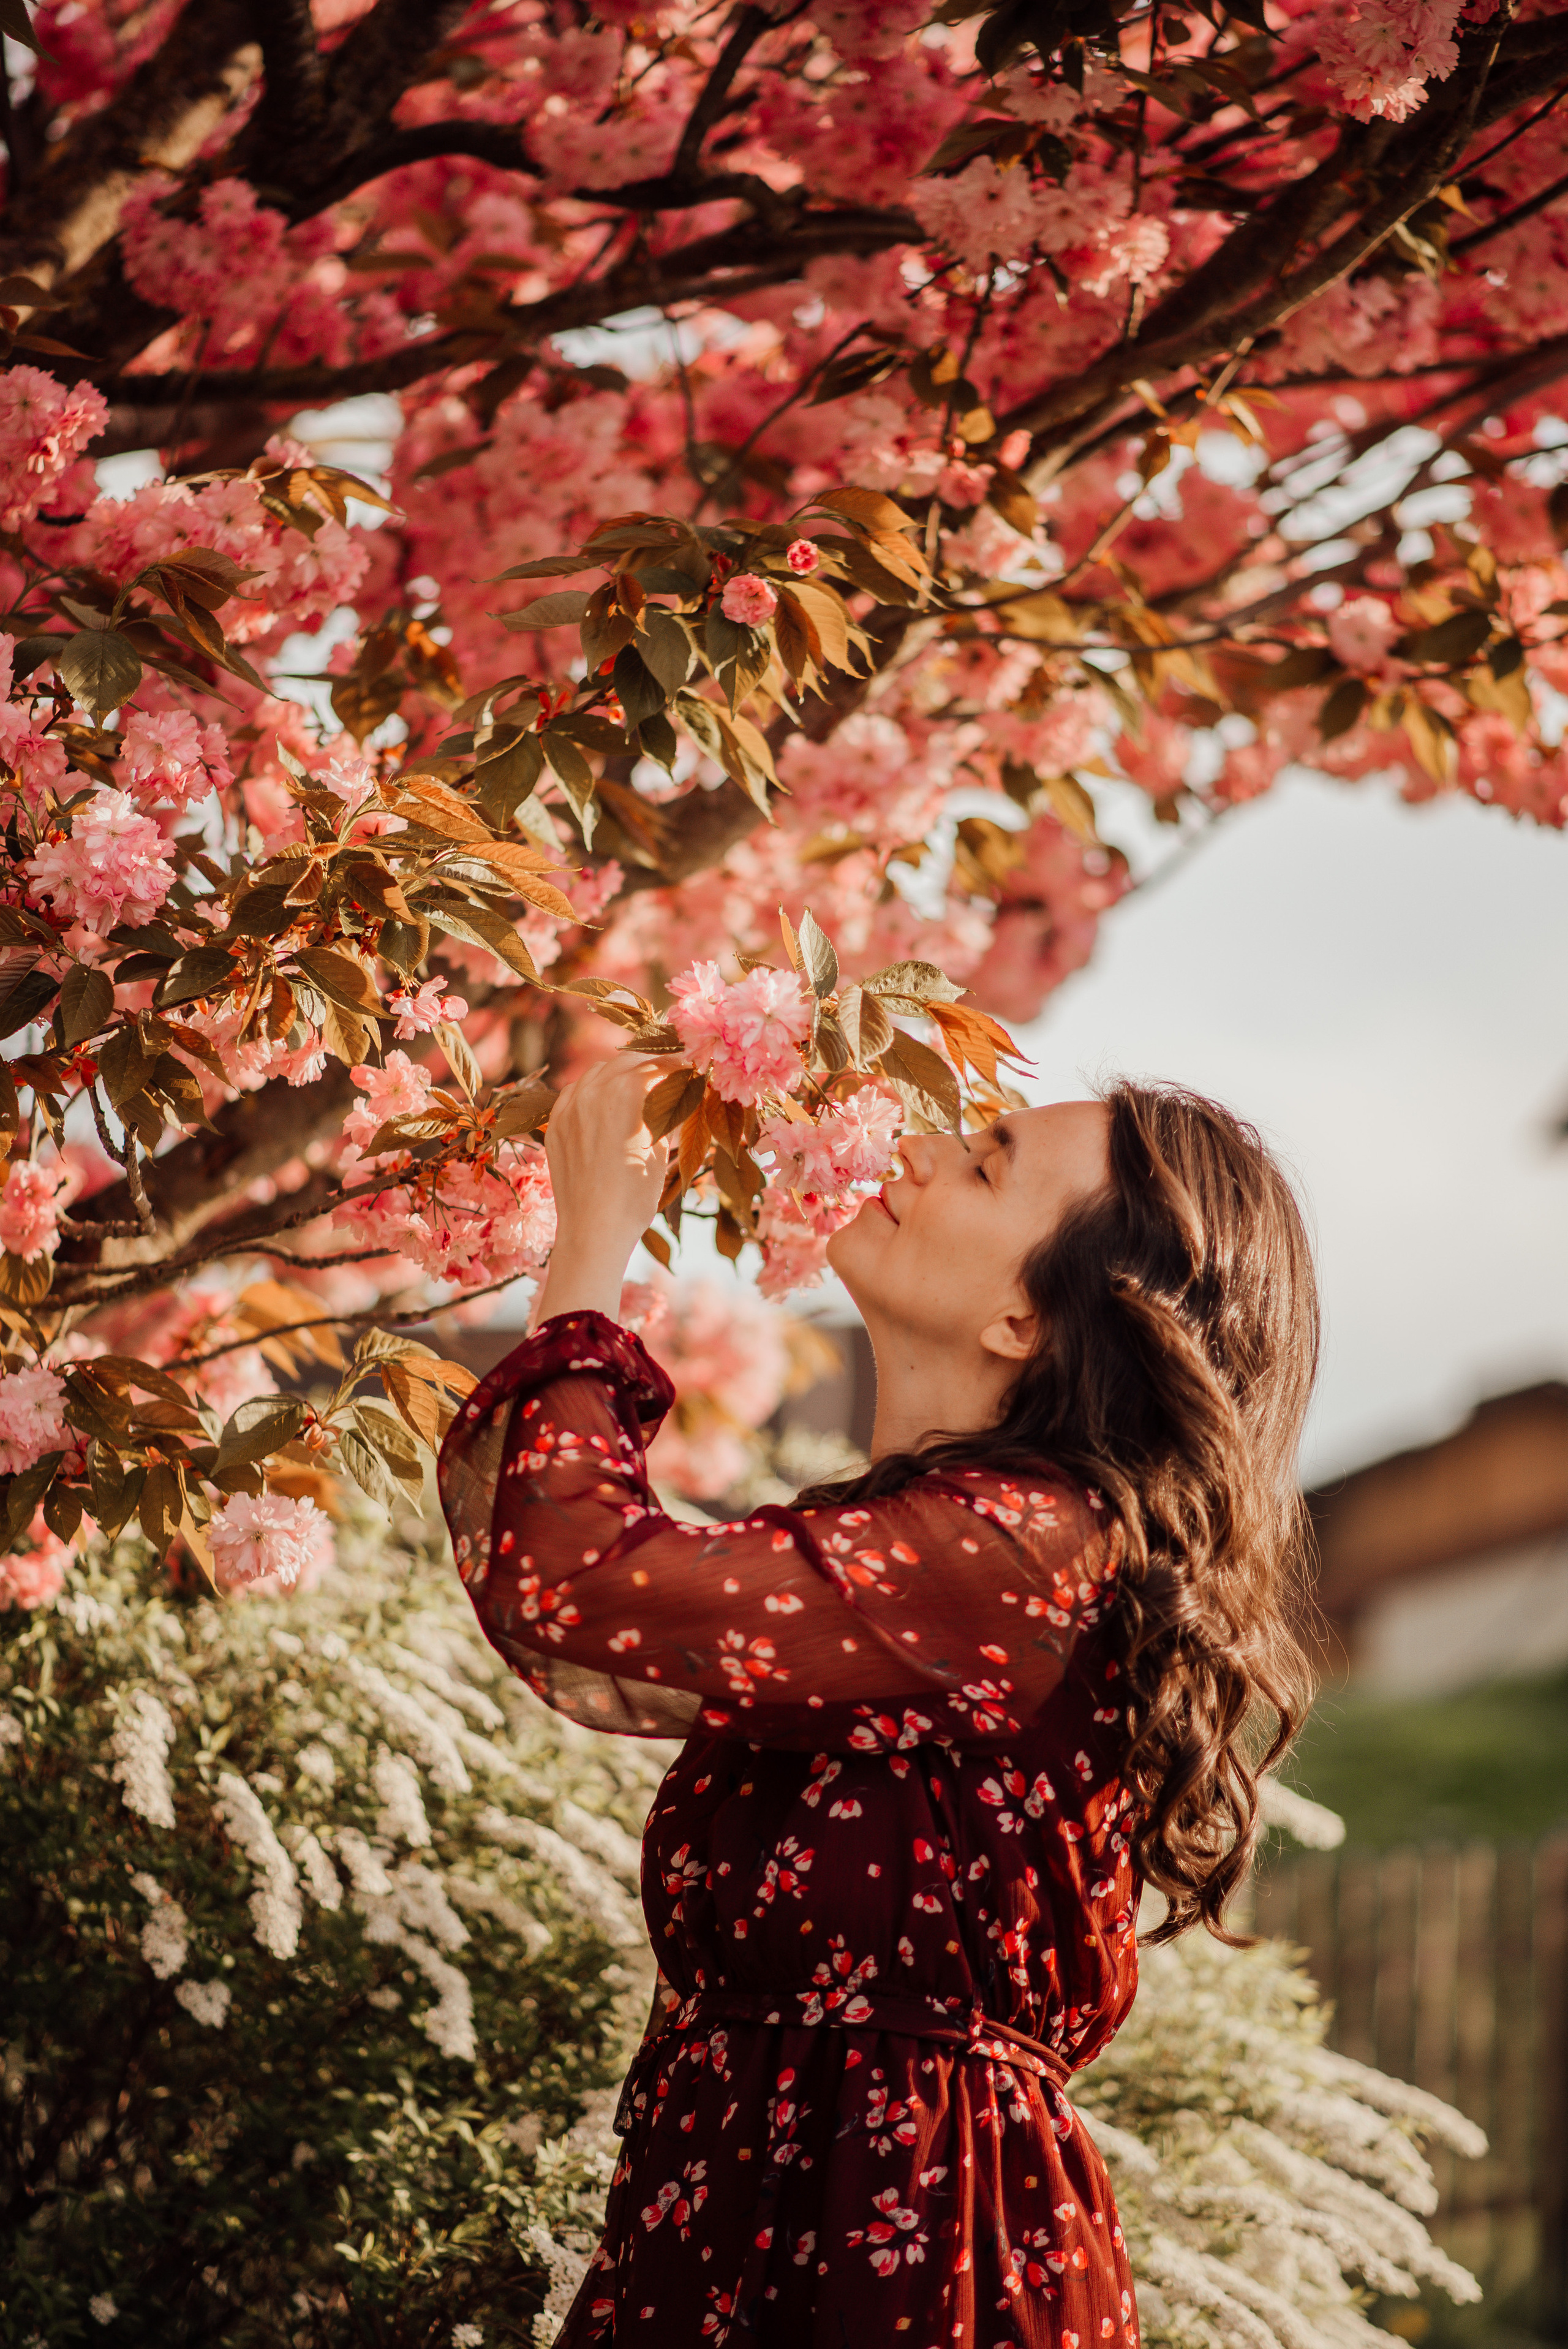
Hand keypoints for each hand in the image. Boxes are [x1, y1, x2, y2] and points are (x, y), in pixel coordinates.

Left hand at [531, 1056, 672, 1326]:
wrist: (593, 1230)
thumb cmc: (635, 1197)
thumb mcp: (661, 1150)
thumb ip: (667, 1113)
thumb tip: (678, 1094)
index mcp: (626, 1092)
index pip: (659, 1066)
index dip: (679, 1067)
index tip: (690, 1071)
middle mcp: (594, 1090)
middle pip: (629, 1061)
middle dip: (651, 1065)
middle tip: (668, 1074)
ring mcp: (570, 1105)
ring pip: (599, 1072)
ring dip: (621, 1073)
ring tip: (638, 1085)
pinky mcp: (555, 1123)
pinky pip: (575, 1091)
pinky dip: (594, 1089)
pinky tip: (605, 1101)